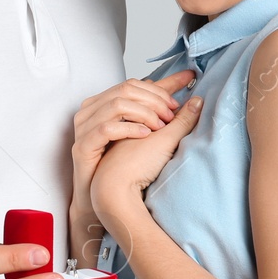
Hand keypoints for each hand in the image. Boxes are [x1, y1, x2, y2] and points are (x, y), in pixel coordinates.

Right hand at [70, 71, 196, 223]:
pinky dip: (130, 129)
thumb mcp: (150, 134)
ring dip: (144, 113)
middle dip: (155, 99)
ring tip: (161, 126)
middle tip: (173, 114)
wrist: (104, 198)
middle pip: (126, 89)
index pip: (135, 83)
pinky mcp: (83, 145)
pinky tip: (146, 135)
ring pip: (117, 105)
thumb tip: (194, 100)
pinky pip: (107, 129)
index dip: (163, 83)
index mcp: (104, 103)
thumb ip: (166, 115)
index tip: (189, 80)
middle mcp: (91, 111)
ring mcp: (85, 127)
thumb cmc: (124, 166)